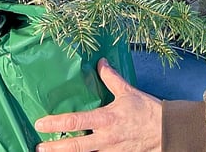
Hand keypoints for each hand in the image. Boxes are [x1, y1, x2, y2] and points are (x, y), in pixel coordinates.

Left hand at [35, 58, 161, 150]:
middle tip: (39, 147)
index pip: (76, 120)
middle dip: (55, 148)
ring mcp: (110, 151)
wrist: (166, 131)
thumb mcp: (128, 91)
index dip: (56, 122)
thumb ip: (111, 78)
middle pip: (75, 146)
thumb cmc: (147, 110)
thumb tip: (100, 63)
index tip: (40, 123)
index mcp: (106, 119)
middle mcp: (105, 138)